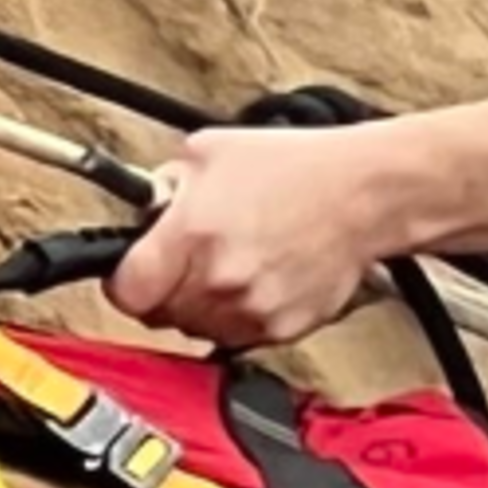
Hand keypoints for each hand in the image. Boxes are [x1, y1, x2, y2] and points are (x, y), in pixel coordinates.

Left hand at [108, 125, 396, 350]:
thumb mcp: (209, 151)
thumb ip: (163, 185)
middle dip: (165, 288)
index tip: (131, 271)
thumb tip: (144, 209)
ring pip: (197, 330)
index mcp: (190, 235)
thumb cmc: (298, 168)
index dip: (123, 279)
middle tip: (188, 258)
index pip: (124, 291)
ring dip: (201, 305)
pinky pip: (238, 337)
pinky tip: (258, 277)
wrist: (364, 193)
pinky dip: (239, 315)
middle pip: (158, 315)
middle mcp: (218, 281)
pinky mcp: (280, 330)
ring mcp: (250, 311)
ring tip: (229, 264)